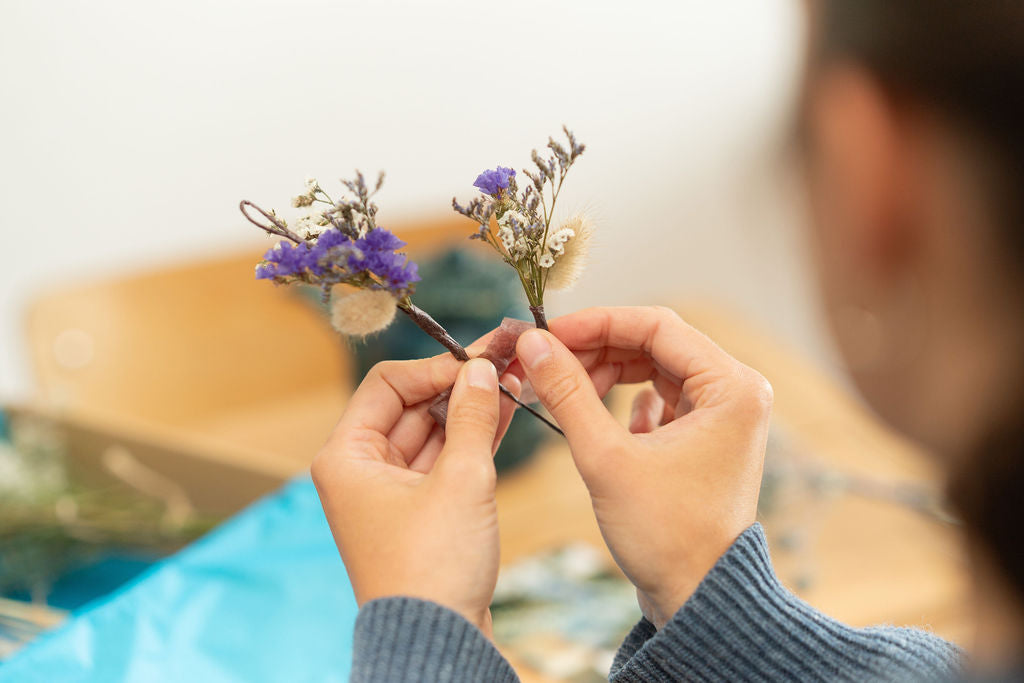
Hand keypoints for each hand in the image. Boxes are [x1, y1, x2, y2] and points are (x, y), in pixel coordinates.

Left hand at [311, 354, 520, 636]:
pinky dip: (471, 440)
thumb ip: (473, 415)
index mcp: (347, 457)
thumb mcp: (461, 479)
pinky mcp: (418, 513)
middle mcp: (360, 471)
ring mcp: (389, 493)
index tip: (480, 358)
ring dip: (470, 410)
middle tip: (504, 359)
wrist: (438, 641)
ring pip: (431, 433)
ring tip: (514, 380)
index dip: (435, 366)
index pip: (387, 384)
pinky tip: (505, 412)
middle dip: (458, 384)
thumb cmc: (433, 566)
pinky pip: (443, 461)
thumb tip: (482, 368)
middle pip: (410, 406)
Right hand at [514, 306, 771, 628]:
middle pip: (656, 344)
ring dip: (607, 373)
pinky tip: (608, 424)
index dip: (596, 323)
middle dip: (597, 349)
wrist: (696, 599)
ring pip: (655, 369)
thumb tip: (533, 343)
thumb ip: (567, 392)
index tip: (547, 333)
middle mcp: (737, 392)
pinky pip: (661, 397)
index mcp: (732, 387)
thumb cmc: (664, 535)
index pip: (657, 326)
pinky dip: (626, 401)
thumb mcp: (605, 457)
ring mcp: (724, 415)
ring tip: (564, 391)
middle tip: (545, 361)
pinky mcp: (706, 437)